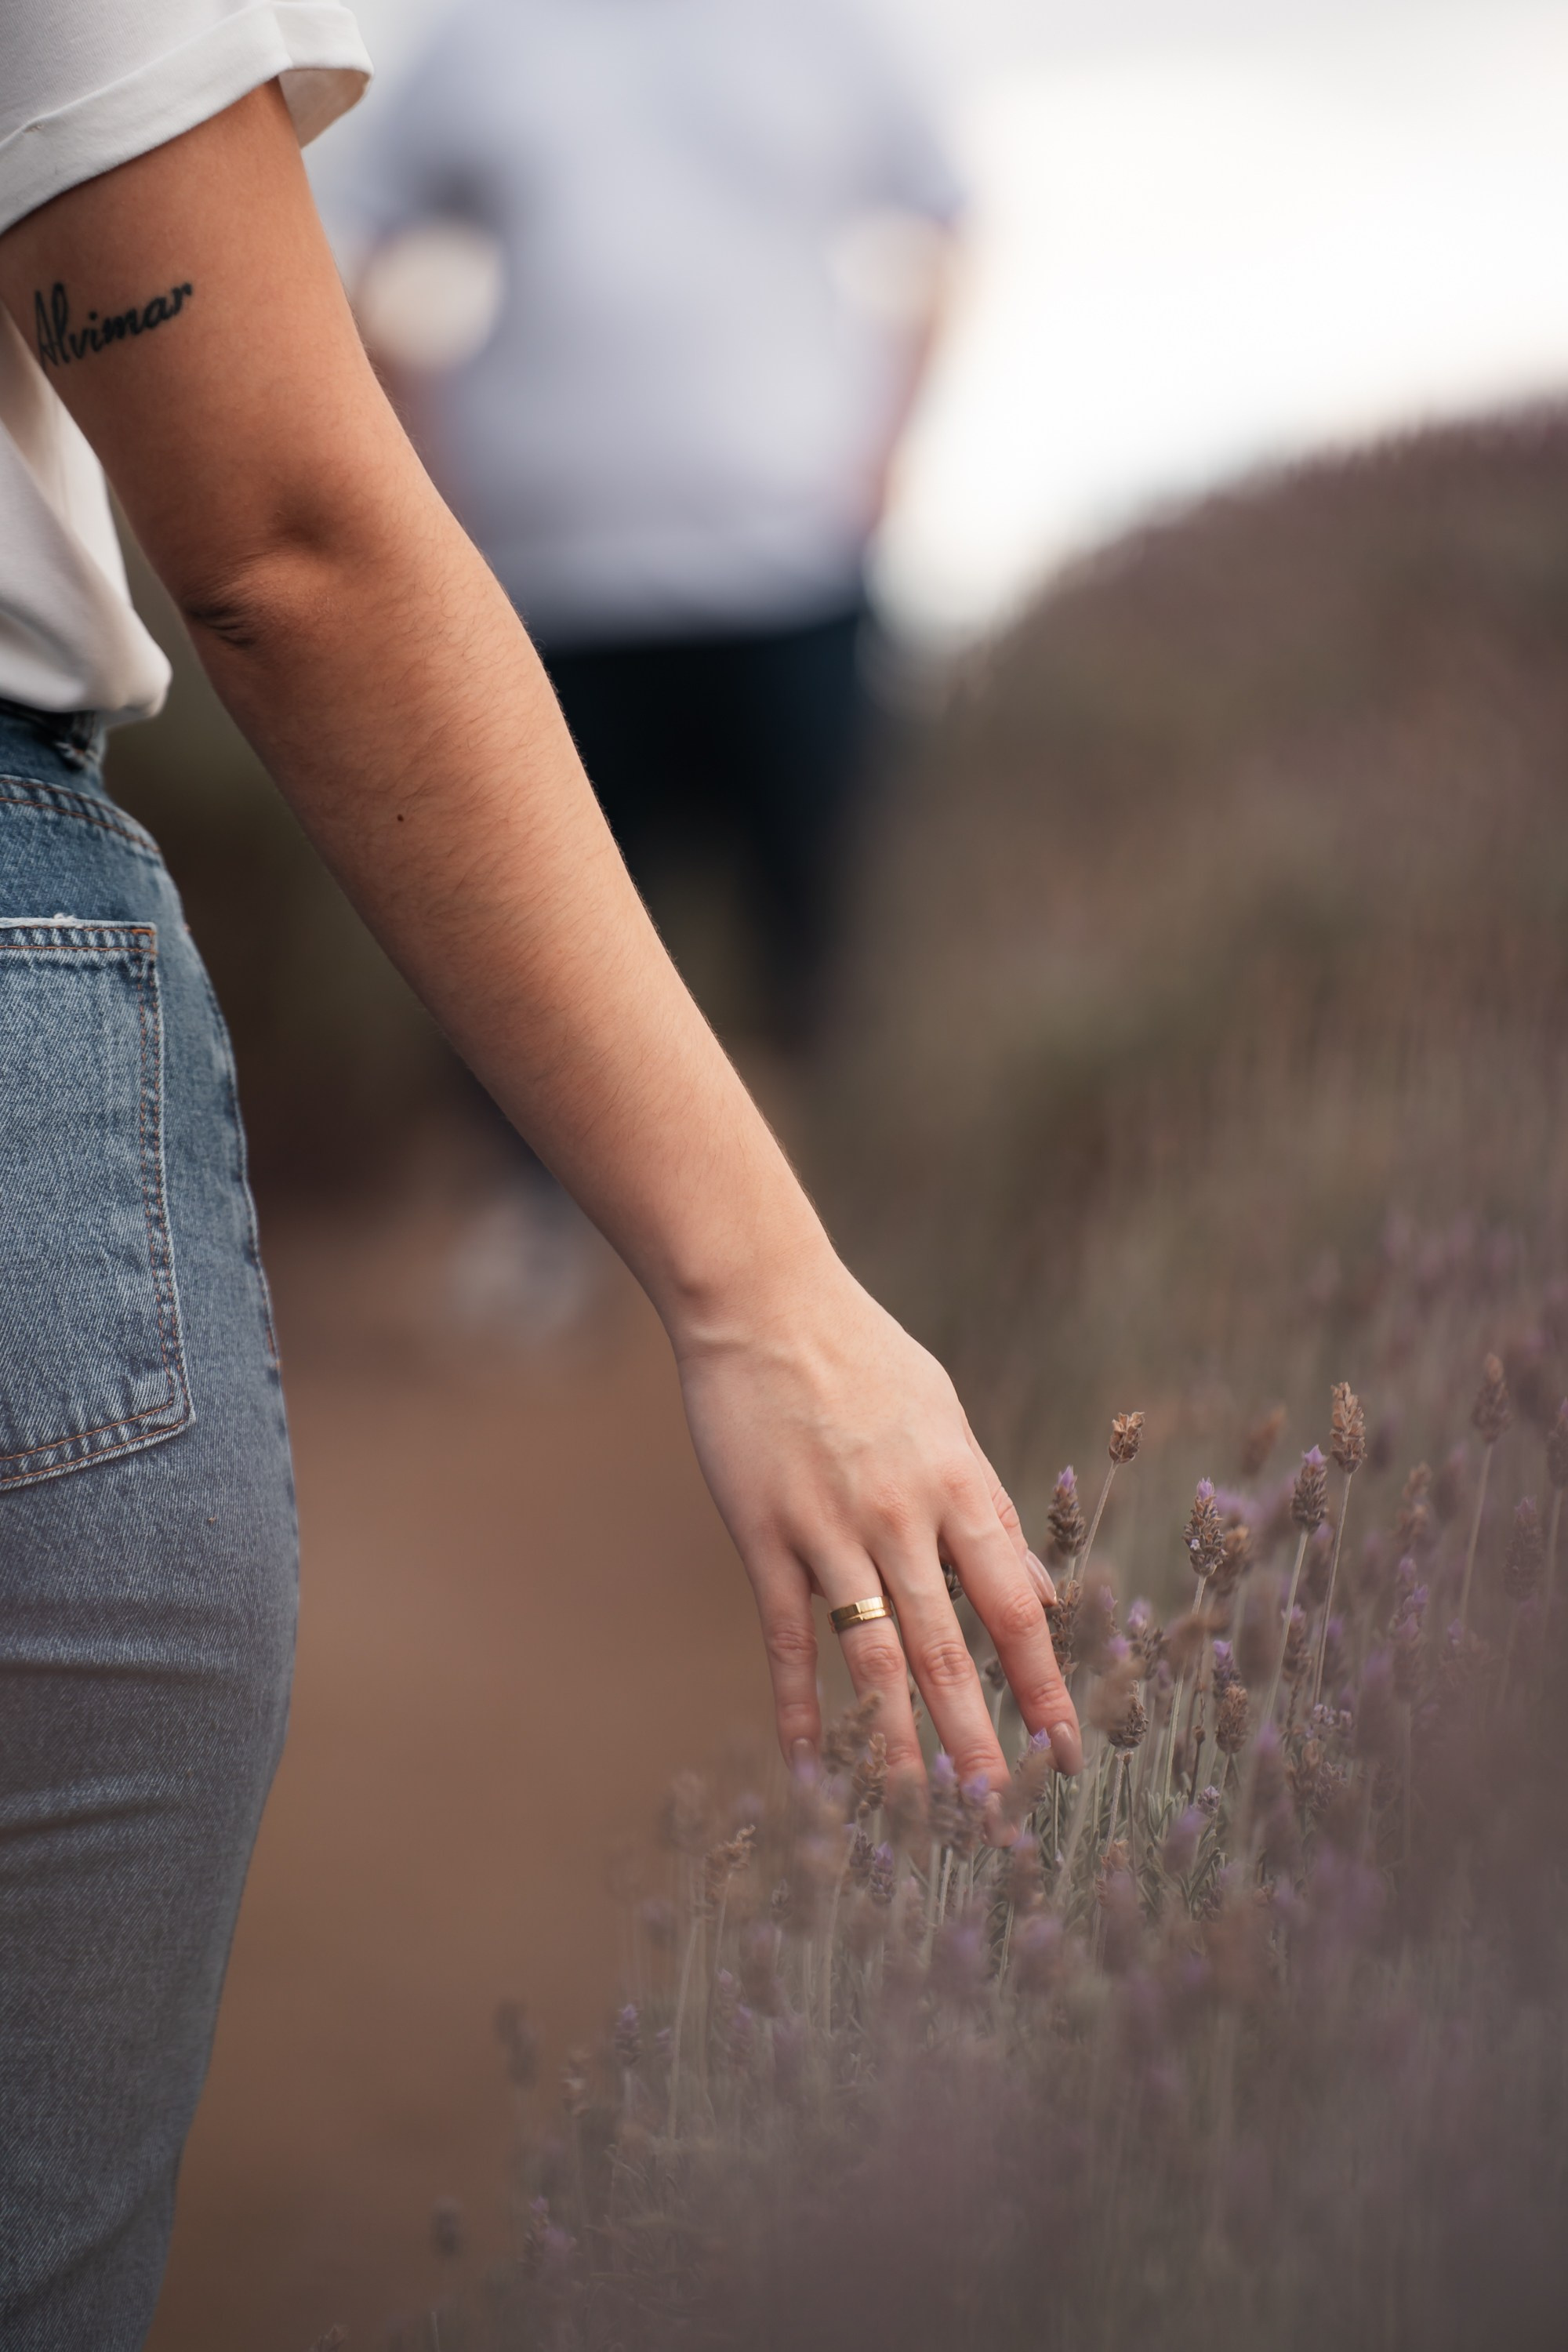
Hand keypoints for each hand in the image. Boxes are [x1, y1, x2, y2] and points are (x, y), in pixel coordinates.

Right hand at [673, 1255, 1082, 1798]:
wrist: (762, 1302)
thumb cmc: (863, 1356)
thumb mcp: (946, 1419)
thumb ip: (986, 1509)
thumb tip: (1038, 1594)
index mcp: (957, 1484)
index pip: (1014, 1607)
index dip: (1043, 1685)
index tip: (1066, 1748)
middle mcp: (901, 1516)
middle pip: (948, 1649)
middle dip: (976, 1740)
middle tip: (998, 1816)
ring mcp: (828, 1529)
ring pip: (870, 1657)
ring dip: (894, 1743)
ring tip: (916, 1814)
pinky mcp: (764, 1534)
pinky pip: (788, 1635)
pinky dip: (798, 1704)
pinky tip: (807, 1762)